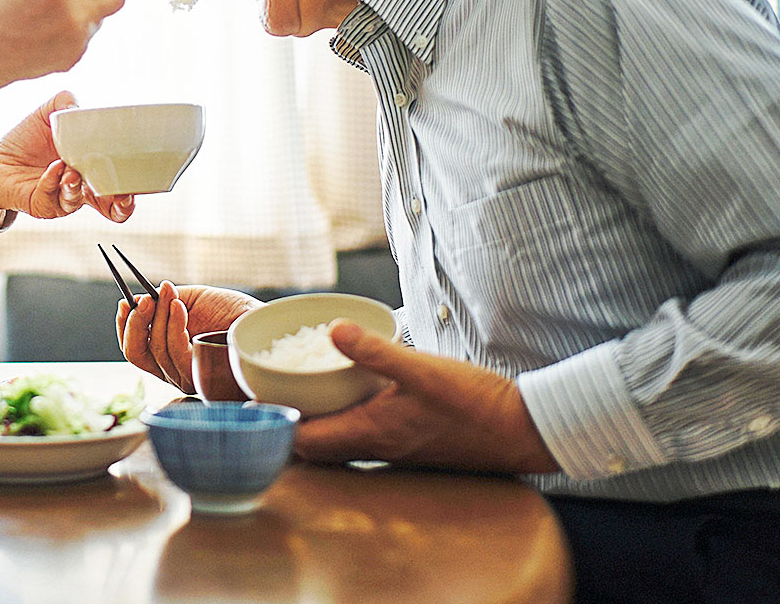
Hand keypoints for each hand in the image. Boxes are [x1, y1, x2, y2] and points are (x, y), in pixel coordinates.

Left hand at [0, 91, 135, 221]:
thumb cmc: (28, 139)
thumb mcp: (50, 114)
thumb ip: (66, 103)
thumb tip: (79, 106)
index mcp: (91, 172)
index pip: (119, 191)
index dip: (131, 195)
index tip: (136, 187)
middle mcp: (80, 189)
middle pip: (111, 208)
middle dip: (120, 204)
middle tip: (121, 194)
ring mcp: (60, 199)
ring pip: (77, 200)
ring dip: (77, 185)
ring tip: (72, 171)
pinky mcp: (40, 204)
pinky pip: (52, 197)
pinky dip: (55, 181)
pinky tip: (54, 168)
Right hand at [116, 282, 260, 393]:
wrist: (262, 320)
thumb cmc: (231, 311)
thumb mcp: (190, 300)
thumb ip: (161, 303)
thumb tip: (133, 301)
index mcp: (167, 355)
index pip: (134, 349)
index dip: (124, 326)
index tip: (125, 301)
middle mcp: (173, 371)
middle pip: (135, 354)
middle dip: (134, 323)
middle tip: (143, 298)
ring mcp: (186, 377)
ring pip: (155, 349)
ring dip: (158, 315)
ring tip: (170, 293)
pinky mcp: (201, 377)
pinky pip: (175, 351)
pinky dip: (172, 324)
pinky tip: (179, 306)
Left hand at [289, 320, 560, 473]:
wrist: (525, 430)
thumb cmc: (476, 404)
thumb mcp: (423, 369)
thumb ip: (376, 352)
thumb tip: (333, 329)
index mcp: (371, 434)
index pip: (305, 443)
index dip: (275, 426)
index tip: (254, 401)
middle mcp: (377, 448)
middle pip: (317, 448)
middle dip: (290, 426)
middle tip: (271, 394)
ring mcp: (395, 450)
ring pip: (341, 443)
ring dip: (319, 422)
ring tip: (302, 392)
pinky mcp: (412, 443)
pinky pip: (366, 436)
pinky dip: (348, 418)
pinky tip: (354, 393)